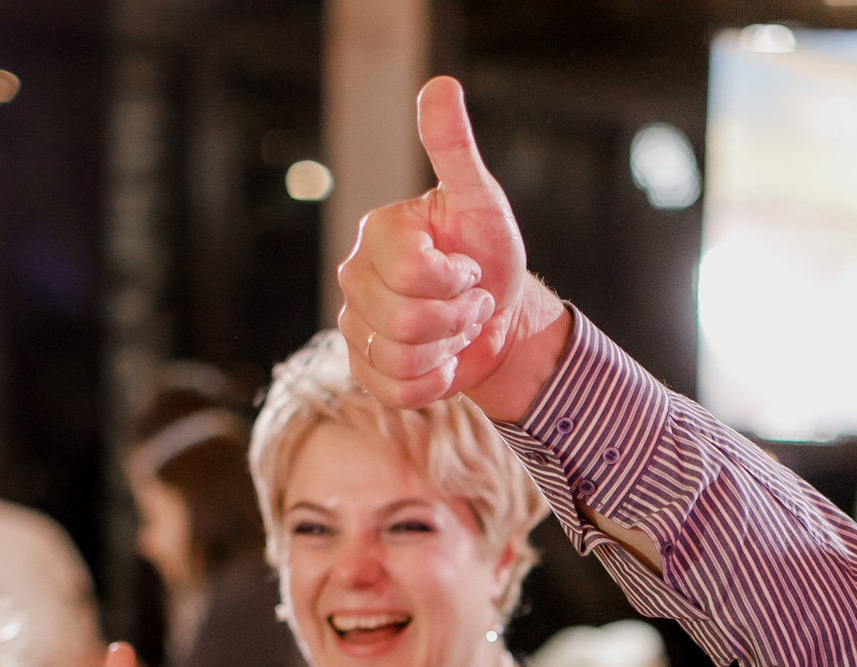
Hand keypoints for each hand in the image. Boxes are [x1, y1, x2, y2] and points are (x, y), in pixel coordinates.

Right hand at [335, 77, 567, 419]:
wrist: (502, 317)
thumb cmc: (491, 254)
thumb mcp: (482, 202)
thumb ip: (456, 150)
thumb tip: (441, 86)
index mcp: (378, 233)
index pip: (412, 272)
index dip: (456, 279)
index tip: (469, 268)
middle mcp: (355, 275)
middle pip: (405, 320)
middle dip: (457, 317)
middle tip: (470, 301)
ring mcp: (354, 324)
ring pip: (400, 357)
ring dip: (448, 348)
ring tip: (458, 327)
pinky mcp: (365, 368)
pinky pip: (397, 390)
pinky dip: (435, 382)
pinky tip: (446, 360)